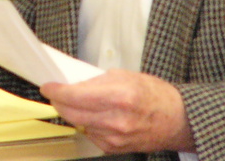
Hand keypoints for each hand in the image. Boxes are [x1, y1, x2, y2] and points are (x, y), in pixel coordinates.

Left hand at [40, 69, 194, 154]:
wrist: (177, 120)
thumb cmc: (154, 94)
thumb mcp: (125, 75)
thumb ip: (97, 81)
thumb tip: (73, 83)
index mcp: (119, 96)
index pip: (75, 95)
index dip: (56, 90)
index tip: (47, 85)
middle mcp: (116, 120)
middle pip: (72, 113)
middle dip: (59, 102)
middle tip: (54, 93)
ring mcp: (115, 138)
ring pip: (79, 125)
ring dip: (72, 113)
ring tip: (74, 102)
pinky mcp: (115, 149)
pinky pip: (90, 135)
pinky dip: (86, 124)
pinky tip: (93, 116)